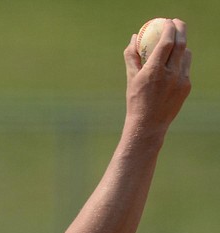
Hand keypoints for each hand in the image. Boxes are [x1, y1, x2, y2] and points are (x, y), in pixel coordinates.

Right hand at [124, 19, 191, 134]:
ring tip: (174, 44)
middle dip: (180, 29)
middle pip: (181, 44)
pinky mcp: (187, 86)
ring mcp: (181, 80)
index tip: (166, 21)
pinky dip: (180, 61)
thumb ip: (132, 56)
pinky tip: (173, 64)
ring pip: (186, 55)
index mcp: (154, 71)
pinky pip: (186, 68)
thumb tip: (134, 37)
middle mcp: (170, 74)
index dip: (169, 28)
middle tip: (176, 23)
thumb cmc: (135, 100)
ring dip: (181, 46)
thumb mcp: (131, 78)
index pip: (166, 43)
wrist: (148, 124)